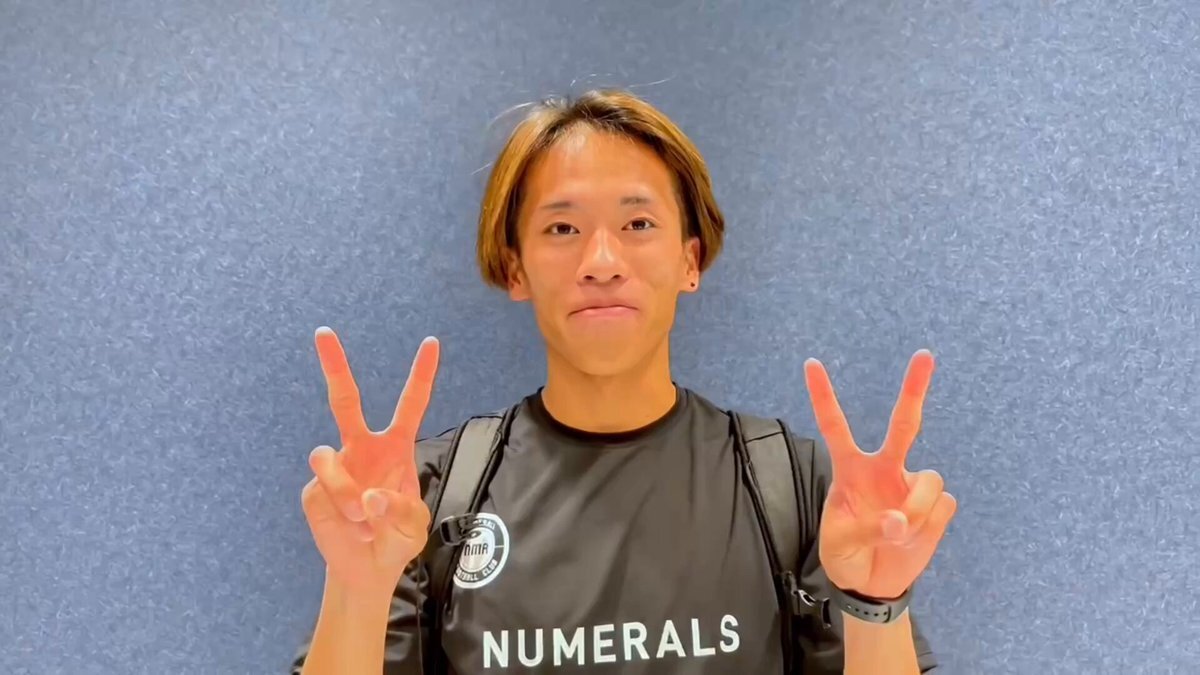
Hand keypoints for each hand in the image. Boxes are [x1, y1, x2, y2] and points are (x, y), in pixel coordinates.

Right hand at [300, 326, 438, 596]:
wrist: (367, 568)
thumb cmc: (396, 540)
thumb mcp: (414, 528)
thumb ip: (402, 512)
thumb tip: (370, 496)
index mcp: (396, 447)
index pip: (411, 403)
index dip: (421, 373)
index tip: (431, 342)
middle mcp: (362, 448)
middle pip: (345, 400)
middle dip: (335, 366)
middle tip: (323, 332)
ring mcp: (336, 466)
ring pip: (328, 458)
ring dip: (347, 492)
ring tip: (364, 520)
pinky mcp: (314, 489)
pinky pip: (323, 489)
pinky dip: (341, 512)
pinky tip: (352, 528)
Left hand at [804, 349, 956, 600]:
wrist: (873, 584)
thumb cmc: (846, 555)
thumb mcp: (839, 544)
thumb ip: (866, 529)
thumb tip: (898, 520)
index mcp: (851, 470)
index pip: (834, 426)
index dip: (823, 395)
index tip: (810, 363)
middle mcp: (884, 469)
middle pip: (904, 424)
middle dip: (914, 389)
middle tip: (924, 354)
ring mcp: (912, 485)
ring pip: (929, 479)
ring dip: (917, 509)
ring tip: (899, 535)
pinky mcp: (937, 506)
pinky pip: (942, 506)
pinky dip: (929, 526)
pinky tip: (916, 537)